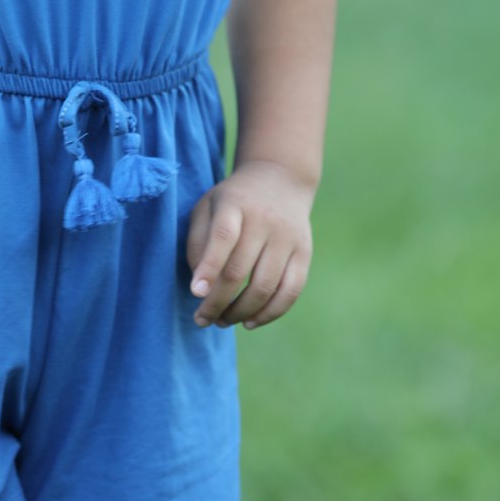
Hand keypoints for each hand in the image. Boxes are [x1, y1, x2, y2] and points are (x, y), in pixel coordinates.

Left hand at [186, 159, 314, 329]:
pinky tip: (250, 322)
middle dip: (217, 303)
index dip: (209, 267)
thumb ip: (197, 242)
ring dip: (240, 313)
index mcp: (235, 204)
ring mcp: (288, 236)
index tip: (195, 294)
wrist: (281, 179)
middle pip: (240, 270)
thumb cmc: (234, 201)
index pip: (223, 237)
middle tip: (202, 319)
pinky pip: (291, 291)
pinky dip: (270, 313)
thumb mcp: (208, 207)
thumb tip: (201, 287)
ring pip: (265, 287)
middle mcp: (265, 220)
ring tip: (222, 320)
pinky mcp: (304, 252)